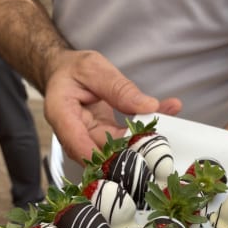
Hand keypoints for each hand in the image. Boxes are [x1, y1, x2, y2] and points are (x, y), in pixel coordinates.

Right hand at [44, 49, 181, 163]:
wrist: (66, 73)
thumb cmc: (73, 69)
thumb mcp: (94, 69)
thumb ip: (118, 88)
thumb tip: (147, 106)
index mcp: (61, 114)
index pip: (76, 142)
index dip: (98, 156)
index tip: (123, 159)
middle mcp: (73, 133)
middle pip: (99, 151)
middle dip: (128, 152)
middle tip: (155, 141)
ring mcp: (89, 138)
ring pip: (116, 149)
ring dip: (141, 141)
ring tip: (164, 121)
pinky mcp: (104, 138)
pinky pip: (125, 139)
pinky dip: (145, 129)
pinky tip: (167, 111)